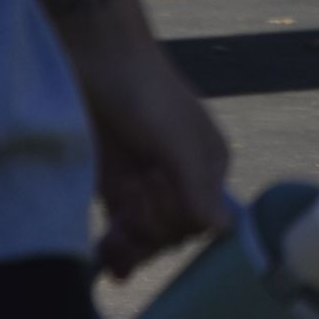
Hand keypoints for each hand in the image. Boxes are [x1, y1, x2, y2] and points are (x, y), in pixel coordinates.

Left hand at [71, 27, 235, 277]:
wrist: (93, 56)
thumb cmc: (143, 90)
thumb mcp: (175, 138)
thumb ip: (197, 186)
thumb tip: (225, 230)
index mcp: (207, 164)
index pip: (201, 219)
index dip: (177, 220)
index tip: (152, 196)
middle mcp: (180, 177)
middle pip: (173, 232)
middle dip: (152, 229)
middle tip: (133, 199)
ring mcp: (146, 183)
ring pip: (146, 237)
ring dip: (132, 246)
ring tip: (111, 241)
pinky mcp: (113, 187)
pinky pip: (121, 231)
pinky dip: (116, 250)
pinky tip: (108, 261)